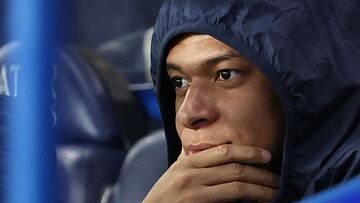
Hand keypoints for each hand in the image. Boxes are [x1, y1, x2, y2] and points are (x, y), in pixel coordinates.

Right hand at [143, 144, 278, 202]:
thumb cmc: (164, 194)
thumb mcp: (175, 171)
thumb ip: (192, 160)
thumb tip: (212, 150)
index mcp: (187, 163)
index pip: (223, 152)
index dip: (248, 152)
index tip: (266, 155)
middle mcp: (191, 176)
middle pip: (234, 169)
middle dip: (260, 173)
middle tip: (276, 177)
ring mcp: (194, 193)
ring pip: (235, 187)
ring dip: (259, 189)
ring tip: (274, 191)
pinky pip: (228, 202)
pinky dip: (246, 201)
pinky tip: (256, 202)